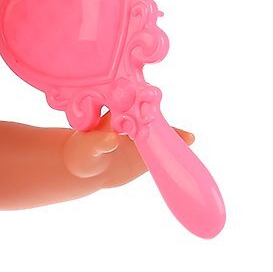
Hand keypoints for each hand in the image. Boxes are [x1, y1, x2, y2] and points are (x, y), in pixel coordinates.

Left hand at [64, 108, 195, 188]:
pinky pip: (162, 148)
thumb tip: (111, 140)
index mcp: (116, 111)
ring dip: (171, 133)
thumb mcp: (88, 147)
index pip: (130, 102)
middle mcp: (133, 118)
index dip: (138, 101)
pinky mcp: (149, 149)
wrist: (88, 169)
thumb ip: (99, 142)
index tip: (145, 106)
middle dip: (157, 117)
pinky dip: (174, 146)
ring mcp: (143, 134)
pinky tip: (189, 142)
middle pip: (149, 114)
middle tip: (165, 124)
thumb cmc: (83, 153)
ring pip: (159, 131)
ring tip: (186, 138)